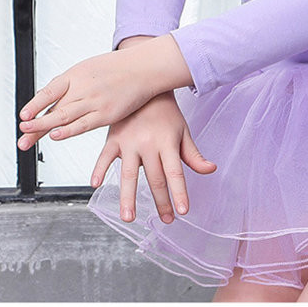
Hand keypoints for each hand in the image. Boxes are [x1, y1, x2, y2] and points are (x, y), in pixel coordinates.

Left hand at [16, 35, 192, 150]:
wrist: (145, 67)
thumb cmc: (118, 68)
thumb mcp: (90, 68)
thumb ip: (71, 84)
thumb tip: (50, 99)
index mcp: (77, 74)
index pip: (50, 90)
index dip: (35, 103)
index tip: (23, 114)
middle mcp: (83, 87)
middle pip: (54, 108)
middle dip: (34, 123)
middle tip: (21, 133)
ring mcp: (95, 101)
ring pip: (64, 117)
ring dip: (44, 128)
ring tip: (27, 138)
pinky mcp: (107, 113)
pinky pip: (83, 125)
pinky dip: (68, 131)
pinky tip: (56, 135)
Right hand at [91, 91, 217, 224]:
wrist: (147, 86)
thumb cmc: (167, 113)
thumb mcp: (183, 131)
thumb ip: (194, 154)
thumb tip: (211, 170)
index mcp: (167, 142)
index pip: (175, 172)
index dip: (179, 192)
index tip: (183, 211)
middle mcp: (148, 144)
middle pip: (155, 178)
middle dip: (161, 202)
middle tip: (166, 220)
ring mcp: (129, 142)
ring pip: (127, 174)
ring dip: (128, 198)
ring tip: (129, 218)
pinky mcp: (114, 138)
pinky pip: (104, 156)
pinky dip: (99, 170)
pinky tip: (96, 185)